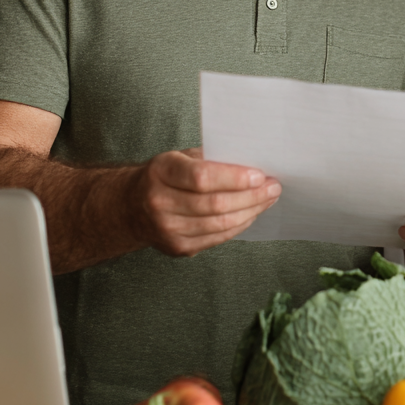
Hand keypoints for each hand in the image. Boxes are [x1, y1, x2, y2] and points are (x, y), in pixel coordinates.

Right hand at [133, 148, 280, 256]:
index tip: (260, 175)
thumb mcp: (181, 157)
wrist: (131, 206)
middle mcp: (160, 202)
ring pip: (220, 224)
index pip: (202, 178)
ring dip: (251, 212)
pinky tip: (250, 214)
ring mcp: (167, 229)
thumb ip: (211, 159)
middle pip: (215, 204)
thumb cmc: (165, 176)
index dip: (235, 178)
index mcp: (161, 172)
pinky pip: (217, 238)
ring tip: (268, 200)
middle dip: (252, 197)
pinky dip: (239, 225)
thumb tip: (252, 163)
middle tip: (273, 187)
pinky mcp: (178, 248)